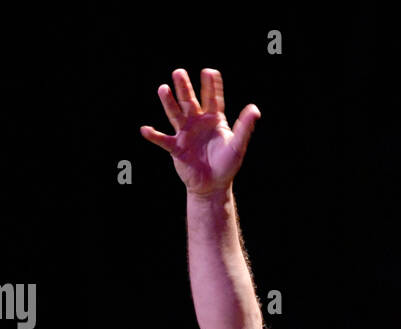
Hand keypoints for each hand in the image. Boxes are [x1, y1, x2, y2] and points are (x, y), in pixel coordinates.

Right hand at [140, 67, 259, 197]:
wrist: (213, 185)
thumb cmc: (227, 164)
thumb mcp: (237, 145)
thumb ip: (244, 127)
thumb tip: (254, 109)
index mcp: (214, 119)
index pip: (212, 98)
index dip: (211, 85)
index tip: (209, 71)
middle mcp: (197, 122)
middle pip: (189, 100)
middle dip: (184, 87)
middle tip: (179, 72)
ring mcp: (185, 133)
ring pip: (175, 114)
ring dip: (168, 102)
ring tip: (163, 88)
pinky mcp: (176, 148)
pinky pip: (163, 140)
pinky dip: (154, 135)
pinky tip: (145, 130)